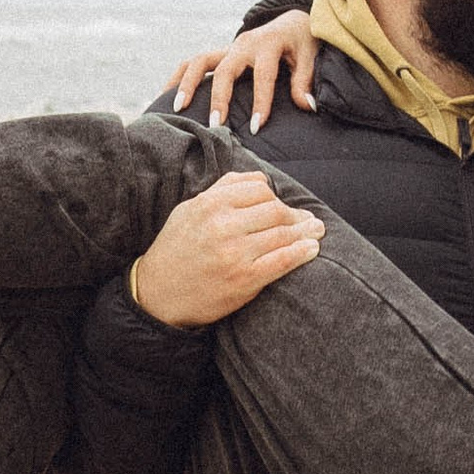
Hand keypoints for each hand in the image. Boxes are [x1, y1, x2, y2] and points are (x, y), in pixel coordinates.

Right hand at [131, 170, 324, 325]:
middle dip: (296, 215)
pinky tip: (312, 249)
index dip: (276, 197)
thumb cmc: (176, 249)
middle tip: (309, 220)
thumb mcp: (190, 210)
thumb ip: (222, 190)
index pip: (258, 188)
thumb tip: (259, 178)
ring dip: (306, 232)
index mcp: (210, 204)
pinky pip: (282, 260)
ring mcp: (235, 252)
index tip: (284, 206)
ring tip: (316, 231)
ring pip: (283, 233)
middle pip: (275, 210)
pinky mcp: (244, 278)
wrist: (157, 294)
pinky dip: (302, 253)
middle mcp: (223, 225)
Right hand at [170, 12, 321, 126]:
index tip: (257, 128)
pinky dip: (179, 77)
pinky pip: (194, 62)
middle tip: (215, 125)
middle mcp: (244, 44)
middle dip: (219, 98)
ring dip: (188, 84)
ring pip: (200, 61)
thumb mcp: (310, 57)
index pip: (263, 76)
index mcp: (268, 45)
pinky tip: (167, 96)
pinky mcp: (221, 52)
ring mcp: (229, 47)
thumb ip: (304, 81)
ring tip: (178, 109)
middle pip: (225, 69)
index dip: (261, 102)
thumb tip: (307, 106)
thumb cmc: (301, 42)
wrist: (291, 20)